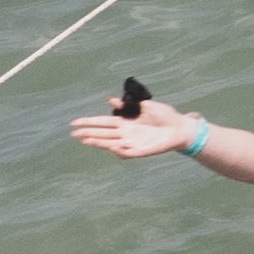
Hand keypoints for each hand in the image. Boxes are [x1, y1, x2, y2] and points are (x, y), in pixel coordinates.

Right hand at [68, 98, 200, 156]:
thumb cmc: (164, 115)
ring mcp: (132, 142)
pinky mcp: (140, 151)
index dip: (89, 122)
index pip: (103, 122)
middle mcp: (126, 133)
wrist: (180, 127)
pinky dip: (119, 150)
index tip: (74, 122)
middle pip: (103, 133)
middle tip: (73, 133)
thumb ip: (127, 105)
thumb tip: (109, 100)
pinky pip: (127, 153)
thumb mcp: (144, 105)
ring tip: (85, 140)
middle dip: (88, 133)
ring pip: (110, 143)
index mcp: (125, 121)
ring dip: (99, 142)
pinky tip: (111, 147)